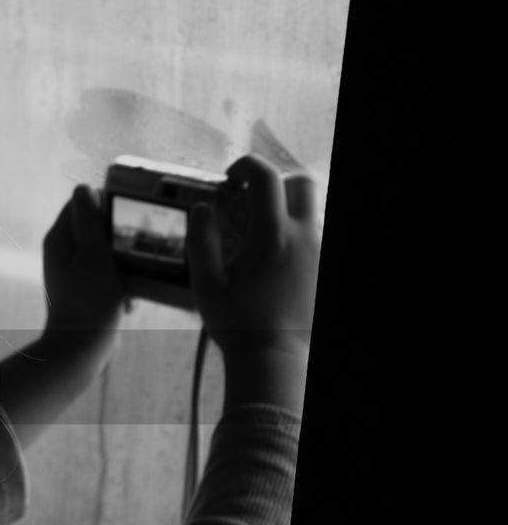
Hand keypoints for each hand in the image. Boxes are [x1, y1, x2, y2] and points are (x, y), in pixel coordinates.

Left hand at [42, 185, 128, 347]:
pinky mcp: (84, 291)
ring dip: (124, 262)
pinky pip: (107, 276)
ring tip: (133, 278)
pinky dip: (120, 284)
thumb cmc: (88, 300)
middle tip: (137, 247)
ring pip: (106, 253)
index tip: (130, 215)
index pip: (82, 202)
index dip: (108, 204)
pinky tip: (129, 300)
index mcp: (59, 238)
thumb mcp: (93, 253)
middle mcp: (62, 252)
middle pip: (96, 227)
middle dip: (120, 236)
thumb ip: (88, 219)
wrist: (80, 349)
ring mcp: (73, 272)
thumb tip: (84, 187)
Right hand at [186, 155, 319, 359]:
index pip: (265, 177)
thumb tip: (202, 208)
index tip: (230, 177)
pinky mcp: (324, 269)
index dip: (245, 165)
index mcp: (272, 237)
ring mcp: (319, 253)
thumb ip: (200, 241)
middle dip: (276, 182)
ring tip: (263, 235)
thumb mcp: (206, 285)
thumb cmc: (238, 326)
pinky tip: (278, 260)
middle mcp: (304, 238)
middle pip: (302, 182)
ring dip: (287, 210)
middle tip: (252, 201)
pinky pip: (315, 237)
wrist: (276, 359)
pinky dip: (297, 235)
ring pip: (312, 210)